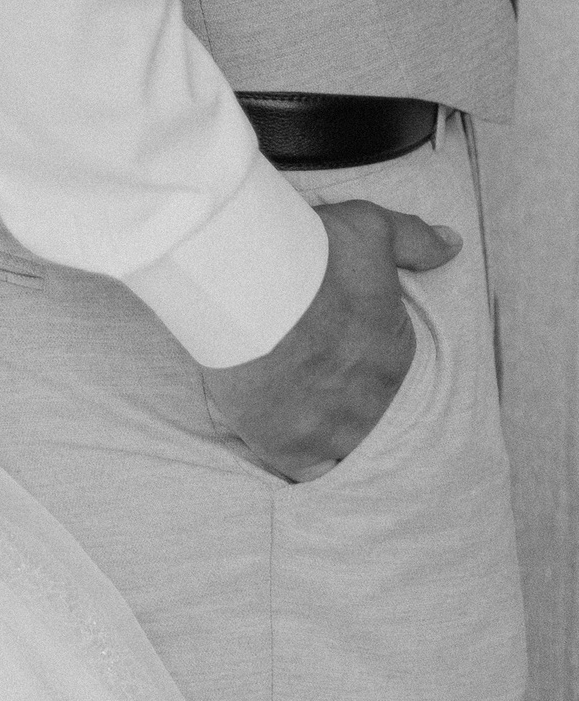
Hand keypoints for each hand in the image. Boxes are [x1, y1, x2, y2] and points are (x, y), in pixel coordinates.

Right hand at [201, 199, 460, 481]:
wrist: (248, 283)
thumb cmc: (310, 252)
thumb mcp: (371, 228)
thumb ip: (416, 240)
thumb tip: (453, 244)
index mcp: (393, 354)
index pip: (382, 366)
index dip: (350, 351)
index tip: (322, 334)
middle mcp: (372, 400)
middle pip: (362, 408)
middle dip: (337, 392)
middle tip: (300, 365)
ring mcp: (333, 430)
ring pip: (342, 444)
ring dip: (324, 429)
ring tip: (291, 403)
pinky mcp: (289, 448)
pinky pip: (309, 472)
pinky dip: (303, 461)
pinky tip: (283, 436)